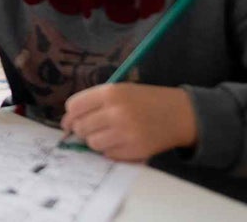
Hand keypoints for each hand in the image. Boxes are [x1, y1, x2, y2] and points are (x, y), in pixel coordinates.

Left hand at [60, 84, 196, 161]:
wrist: (179, 114)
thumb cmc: (144, 100)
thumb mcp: (119, 90)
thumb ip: (93, 102)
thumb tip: (67, 123)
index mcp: (110, 93)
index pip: (74, 106)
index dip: (70, 115)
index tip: (70, 120)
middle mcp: (117, 112)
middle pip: (81, 126)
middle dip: (81, 129)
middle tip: (91, 128)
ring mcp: (127, 133)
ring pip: (92, 143)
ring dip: (96, 140)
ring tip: (107, 134)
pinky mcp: (136, 150)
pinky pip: (109, 154)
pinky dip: (110, 150)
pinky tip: (120, 141)